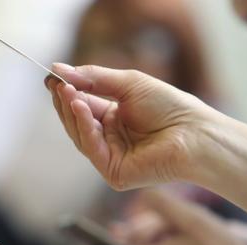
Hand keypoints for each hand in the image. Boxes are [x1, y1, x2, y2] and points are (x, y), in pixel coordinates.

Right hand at [46, 64, 214, 190]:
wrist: (194, 133)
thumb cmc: (170, 107)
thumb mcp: (129, 84)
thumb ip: (94, 79)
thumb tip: (58, 69)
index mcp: (115, 119)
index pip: (83, 106)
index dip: (67, 93)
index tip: (52, 78)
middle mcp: (110, 140)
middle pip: (77, 122)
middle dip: (66, 102)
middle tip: (56, 84)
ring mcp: (110, 158)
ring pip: (80, 136)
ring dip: (72, 113)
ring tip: (68, 92)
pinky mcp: (113, 172)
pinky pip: (91, 149)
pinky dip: (84, 127)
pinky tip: (82, 107)